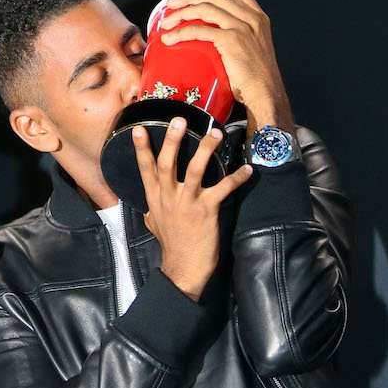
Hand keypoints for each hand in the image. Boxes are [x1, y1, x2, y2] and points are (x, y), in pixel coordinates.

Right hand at [133, 119, 252, 300]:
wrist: (183, 268)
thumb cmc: (171, 245)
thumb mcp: (152, 224)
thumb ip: (151, 208)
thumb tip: (148, 204)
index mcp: (154, 198)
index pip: (145, 169)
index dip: (141, 148)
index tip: (139, 128)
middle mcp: (168, 197)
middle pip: (167, 163)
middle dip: (172, 140)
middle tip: (179, 119)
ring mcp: (187, 203)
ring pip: (195, 170)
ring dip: (205, 149)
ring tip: (216, 133)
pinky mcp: (206, 211)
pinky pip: (223, 189)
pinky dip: (236, 178)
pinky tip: (247, 170)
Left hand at [157, 0, 294, 132]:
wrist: (265, 93)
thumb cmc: (255, 78)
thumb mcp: (253, 48)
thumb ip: (238, 35)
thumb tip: (211, 33)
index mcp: (258, 17)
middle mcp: (251, 18)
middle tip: (172, 5)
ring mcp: (242, 27)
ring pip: (205, 8)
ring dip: (181, 13)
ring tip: (166, 22)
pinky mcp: (232, 40)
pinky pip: (200, 30)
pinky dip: (181, 32)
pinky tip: (170, 38)